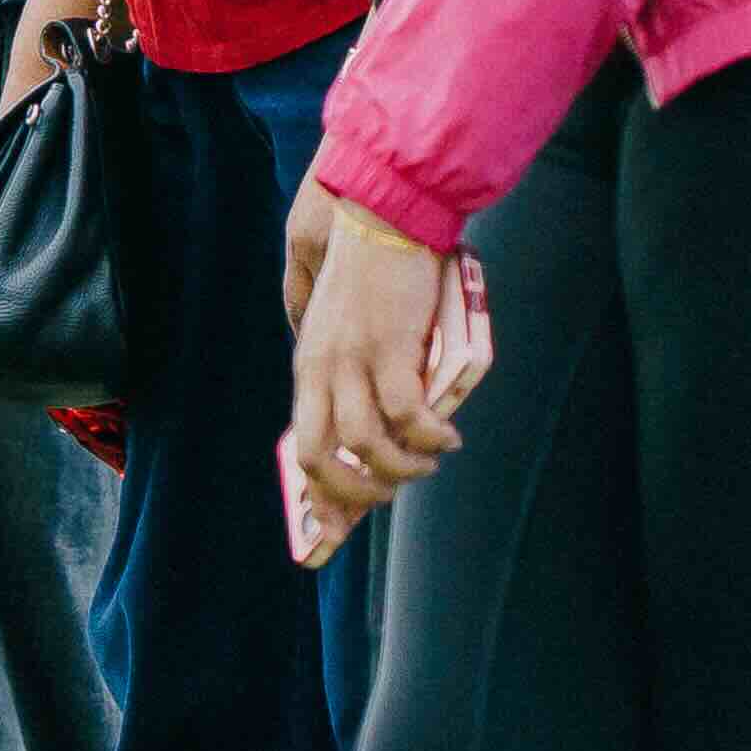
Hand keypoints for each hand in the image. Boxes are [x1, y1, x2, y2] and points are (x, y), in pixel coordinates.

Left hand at [286, 194, 471, 545]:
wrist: (387, 213)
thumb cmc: (375, 271)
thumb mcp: (350, 328)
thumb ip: (354, 371)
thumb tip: (380, 424)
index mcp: (310, 367)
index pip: (303, 448)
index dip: (318, 502)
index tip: (330, 538)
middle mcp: (322, 368)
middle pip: (321, 461)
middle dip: (358, 496)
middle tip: (394, 493)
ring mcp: (353, 359)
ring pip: (365, 447)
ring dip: (402, 468)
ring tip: (430, 462)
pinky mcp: (390, 346)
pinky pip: (407, 415)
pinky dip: (429, 437)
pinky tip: (447, 436)